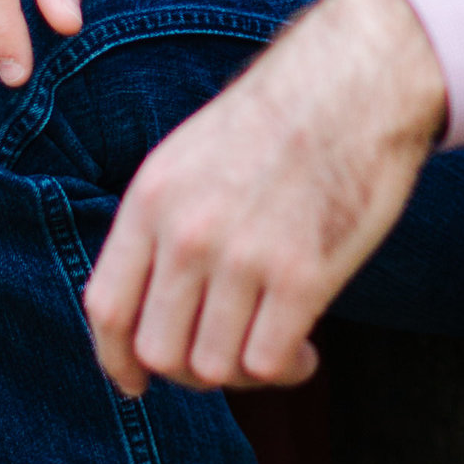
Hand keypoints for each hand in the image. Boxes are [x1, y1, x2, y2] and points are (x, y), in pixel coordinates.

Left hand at [83, 0, 447, 394]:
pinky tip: (306, 352)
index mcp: (152, 198)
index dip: (116, 360)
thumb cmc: (279, 119)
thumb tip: (151, 307)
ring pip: (215, 368)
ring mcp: (244, 255)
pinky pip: (270, 362)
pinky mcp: (303, 274)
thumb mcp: (190, 156)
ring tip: (274, 354)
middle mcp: (188, 231)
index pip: (107, 308)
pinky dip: (286, 371)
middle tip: (225, 359)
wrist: (356, 81)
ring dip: (244, 377)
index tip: (136, 383)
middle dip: (190, 372)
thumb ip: (162, 226)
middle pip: (159, 350)